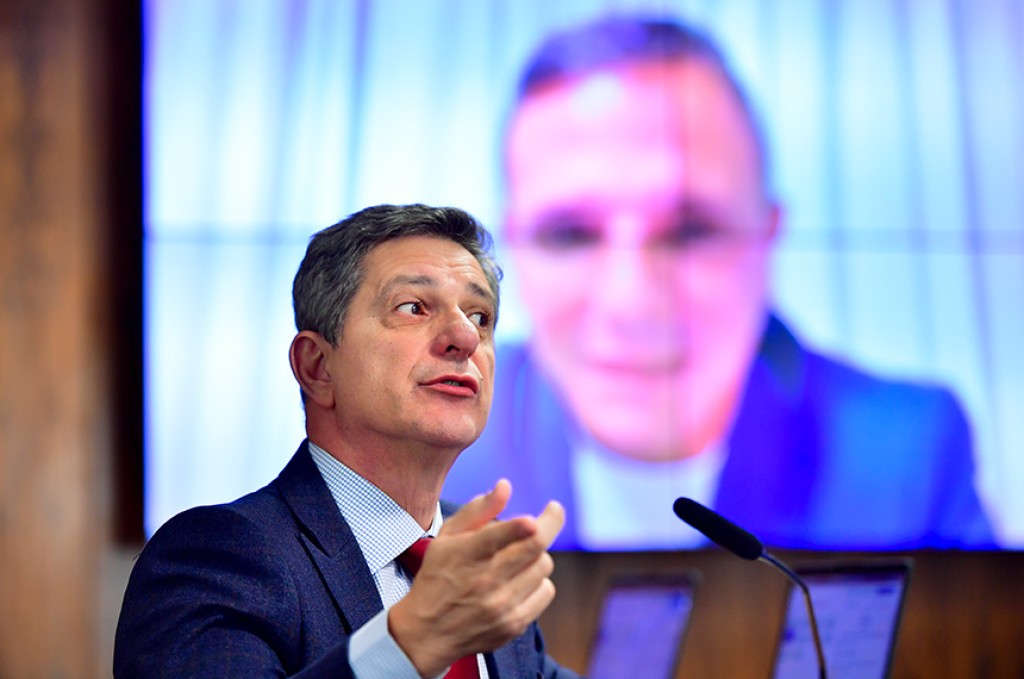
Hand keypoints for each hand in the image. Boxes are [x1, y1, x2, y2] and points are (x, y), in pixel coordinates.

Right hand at [388, 479, 564, 676]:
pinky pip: (546, 591)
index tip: (533, 519)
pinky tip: (522, 580)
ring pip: (543, 566)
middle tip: (553, 511)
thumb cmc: (438, 576)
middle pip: (534, 548)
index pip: (495, 539)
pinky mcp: (514, 624)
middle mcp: (485, 582)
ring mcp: (501, 606)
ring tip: (520, 556)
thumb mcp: (447, 537)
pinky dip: (539, 581)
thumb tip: (505, 486)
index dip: (517, 528)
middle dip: (550, 523)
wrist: (428, 633)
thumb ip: (478, 510)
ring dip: (537, 555)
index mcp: (466, 555)